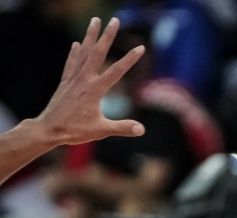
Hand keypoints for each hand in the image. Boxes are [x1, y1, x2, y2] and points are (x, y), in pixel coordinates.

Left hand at [35, 17, 145, 146]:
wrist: (48, 129)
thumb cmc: (75, 130)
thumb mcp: (101, 130)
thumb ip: (122, 128)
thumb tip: (141, 129)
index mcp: (95, 90)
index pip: (116, 71)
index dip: (129, 59)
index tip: (140, 48)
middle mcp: (84, 80)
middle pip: (98, 53)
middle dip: (107, 36)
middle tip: (114, 20)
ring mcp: (73, 79)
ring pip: (84, 53)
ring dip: (90, 36)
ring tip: (95, 21)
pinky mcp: (65, 83)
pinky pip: (72, 63)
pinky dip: (75, 53)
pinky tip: (77, 44)